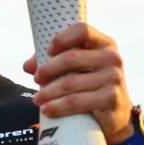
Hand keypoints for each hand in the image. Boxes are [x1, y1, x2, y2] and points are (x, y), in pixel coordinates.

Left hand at [23, 22, 133, 143]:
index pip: (82, 30)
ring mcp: (114, 78)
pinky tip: (47, 109)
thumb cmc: (90, 84)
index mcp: (104, 43)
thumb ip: (52, 61)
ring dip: (48, 92)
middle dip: (47, 69)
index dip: (62, 38)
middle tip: (36, 78)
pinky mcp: (111, 98)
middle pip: (71, 58)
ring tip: (37, 99)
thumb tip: (27, 65)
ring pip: (70, 83)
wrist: (116, 113)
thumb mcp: (76, 69)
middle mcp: (112, 58)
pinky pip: (77, 101)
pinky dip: (58, 106)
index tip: (48, 50)